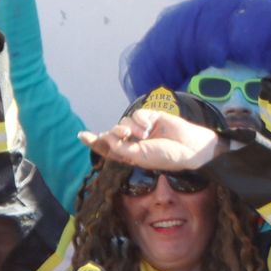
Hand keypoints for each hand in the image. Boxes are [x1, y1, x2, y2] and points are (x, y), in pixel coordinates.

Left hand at [79, 110, 220, 170]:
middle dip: (114, 132)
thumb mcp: (140, 156)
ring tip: (143, 134)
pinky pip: (137, 114)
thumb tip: (105, 136)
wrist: (190, 147)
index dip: (95, 141)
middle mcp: (135, 141)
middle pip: (113, 132)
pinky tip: (150, 125)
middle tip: (124, 135)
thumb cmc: (167, 156)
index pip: (108, 147)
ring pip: (124, 121)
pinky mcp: (152, 117)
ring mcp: (143, 129)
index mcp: (130, 154)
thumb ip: (120, 147)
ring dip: (130, 127)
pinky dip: (140, 119)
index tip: (81, 135)